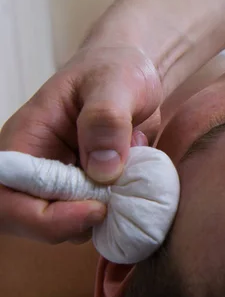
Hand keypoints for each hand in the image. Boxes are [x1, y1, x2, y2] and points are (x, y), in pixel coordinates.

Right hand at [0, 47, 161, 242]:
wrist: (135, 74)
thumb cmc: (115, 70)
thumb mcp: (115, 82)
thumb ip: (106, 118)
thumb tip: (103, 168)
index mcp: (25, 142)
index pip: (8, 200)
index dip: (46, 219)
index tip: (96, 208)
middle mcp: (39, 169)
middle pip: (38, 224)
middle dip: (81, 222)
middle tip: (122, 198)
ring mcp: (67, 183)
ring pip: (74, 227)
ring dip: (109, 214)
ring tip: (133, 170)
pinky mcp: (93, 190)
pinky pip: (103, 217)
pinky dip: (125, 208)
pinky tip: (139, 174)